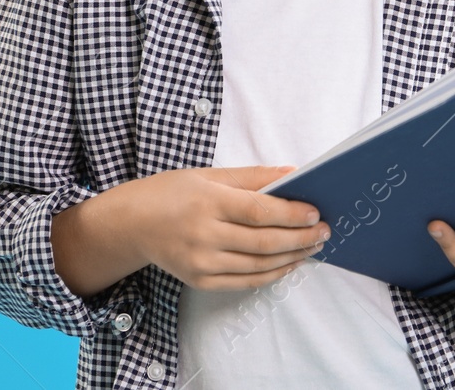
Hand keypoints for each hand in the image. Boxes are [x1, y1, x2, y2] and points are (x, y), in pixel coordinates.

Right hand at [124, 165, 330, 290]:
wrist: (130, 225)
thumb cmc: (170, 193)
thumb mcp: (208, 174)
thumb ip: (253, 176)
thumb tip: (293, 172)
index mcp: (207, 201)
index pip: (259, 211)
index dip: (292, 214)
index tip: (315, 212)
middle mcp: (203, 235)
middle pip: (263, 242)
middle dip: (300, 238)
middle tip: (324, 231)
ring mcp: (201, 262)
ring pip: (258, 266)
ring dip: (291, 257)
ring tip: (312, 247)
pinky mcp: (200, 281)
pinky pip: (245, 282)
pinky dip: (272, 274)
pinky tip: (288, 263)